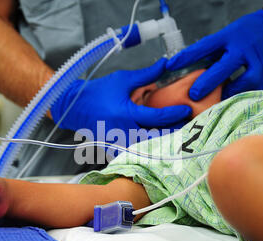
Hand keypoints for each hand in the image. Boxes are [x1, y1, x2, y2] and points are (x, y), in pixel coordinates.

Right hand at [50, 58, 191, 145]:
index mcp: (126, 114)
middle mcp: (124, 131)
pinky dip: (147, 151)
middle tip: (188, 128)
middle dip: (174, 134)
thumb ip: (146, 75)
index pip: (157, 117)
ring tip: (178, 137)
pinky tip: (159, 146)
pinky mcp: (115, 149)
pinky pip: (135, 154)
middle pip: (156, 139)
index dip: (175, 114)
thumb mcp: (123, 80)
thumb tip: (166, 64)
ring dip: (163, 144)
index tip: (187, 110)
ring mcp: (119, 143)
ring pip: (147, 149)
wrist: (74, 106)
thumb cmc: (98, 91)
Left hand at [167, 10, 262, 99]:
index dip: (187, 57)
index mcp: (229, 37)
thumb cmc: (244, 35)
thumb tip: (186, 70)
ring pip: (243, 81)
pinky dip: (239, 96)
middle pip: (224, 66)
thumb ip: (209, 53)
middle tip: (194, 95)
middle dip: (207, 83)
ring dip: (227, 94)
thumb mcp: (225, 37)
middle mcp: (244, 48)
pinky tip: (229, 102)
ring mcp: (258, 61)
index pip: (205, 46)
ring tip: (213, 103)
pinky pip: (252, 89)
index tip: (171, 66)